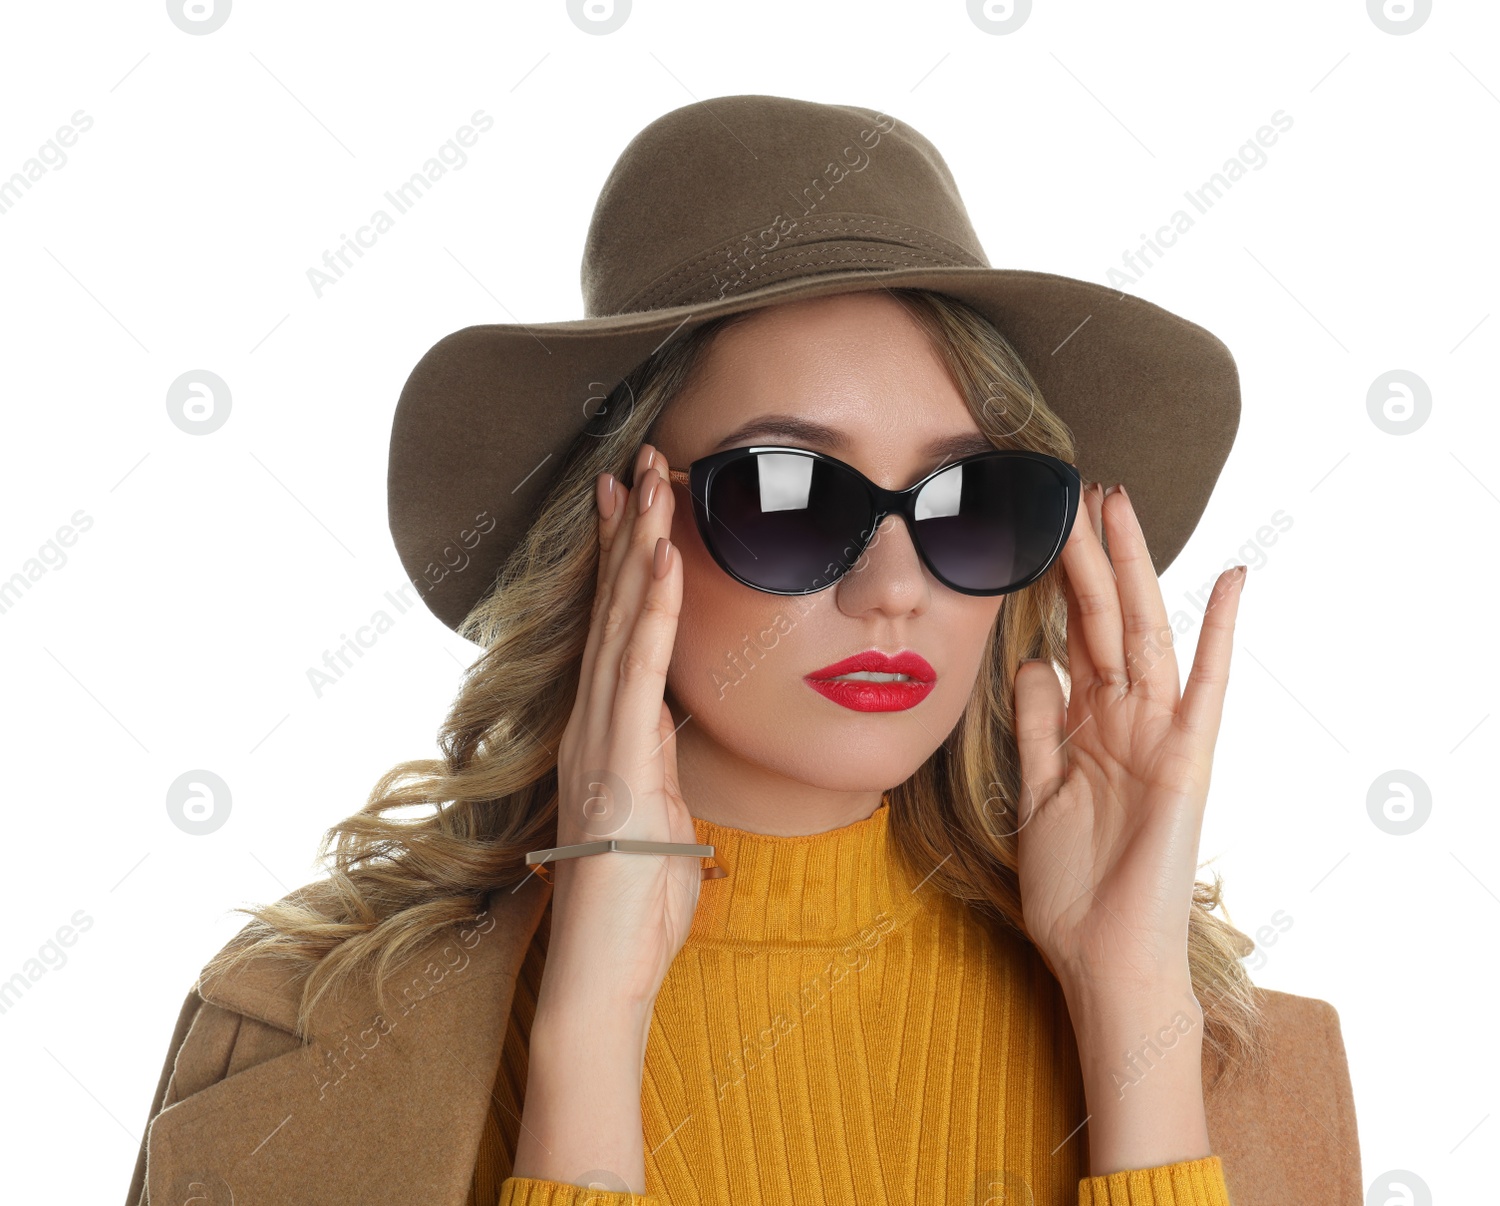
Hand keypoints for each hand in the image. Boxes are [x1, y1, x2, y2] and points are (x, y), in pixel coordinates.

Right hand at [542, 440, 700, 1009]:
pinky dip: (650, 613)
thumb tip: (675, 732)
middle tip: (645, 461)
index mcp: (605, 732)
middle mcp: (591, 723)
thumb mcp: (661, 814)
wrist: (604, 968)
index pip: (619, 629)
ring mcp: (596, 739)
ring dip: (638, 550)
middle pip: (612, 609)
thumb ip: (661, 763)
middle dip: (630, 532)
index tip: (642, 502)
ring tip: (653, 484)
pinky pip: (637, 673)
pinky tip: (660, 562)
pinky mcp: (613, 763)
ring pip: (619, 625)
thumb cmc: (636, 902)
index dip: (628, 562)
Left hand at [1012, 482, 1245, 1002]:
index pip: (1074, 635)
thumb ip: (1036, 729)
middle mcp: (1126, 719)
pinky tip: (1232, 579)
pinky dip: (1220, 632)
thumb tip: (1032, 663)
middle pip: (1106, 618)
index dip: (1059, 581)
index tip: (1043, 524)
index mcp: (1088, 726)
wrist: (1104, 958)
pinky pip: (1207, 685)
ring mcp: (1159, 734)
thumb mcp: (1037, 794)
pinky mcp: (1188, 758)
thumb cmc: (1073, 890)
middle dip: (1092, 554)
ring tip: (1117, 503)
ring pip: (1143, 632)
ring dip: (1132, 567)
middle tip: (1080, 487)